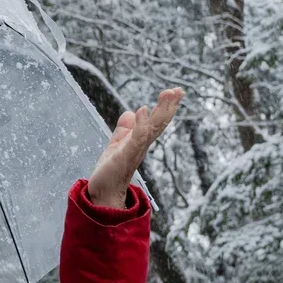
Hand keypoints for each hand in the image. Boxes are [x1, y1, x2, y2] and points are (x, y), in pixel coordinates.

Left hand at [87, 88, 181, 208]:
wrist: (103, 192)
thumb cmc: (111, 171)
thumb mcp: (116, 144)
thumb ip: (124, 130)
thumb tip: (130, 112)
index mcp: (140, 141)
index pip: (156, 121)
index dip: (166, 106)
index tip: (176, 91)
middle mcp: (142, 145)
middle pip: (159, 123)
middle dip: (168, 106)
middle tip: (178, 90)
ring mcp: (135, 150)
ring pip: (152, 128)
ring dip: (160, 111)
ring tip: (167, 94)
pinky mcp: (125, 155)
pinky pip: (136, 138)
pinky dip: (140, 124)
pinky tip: (142, 110)